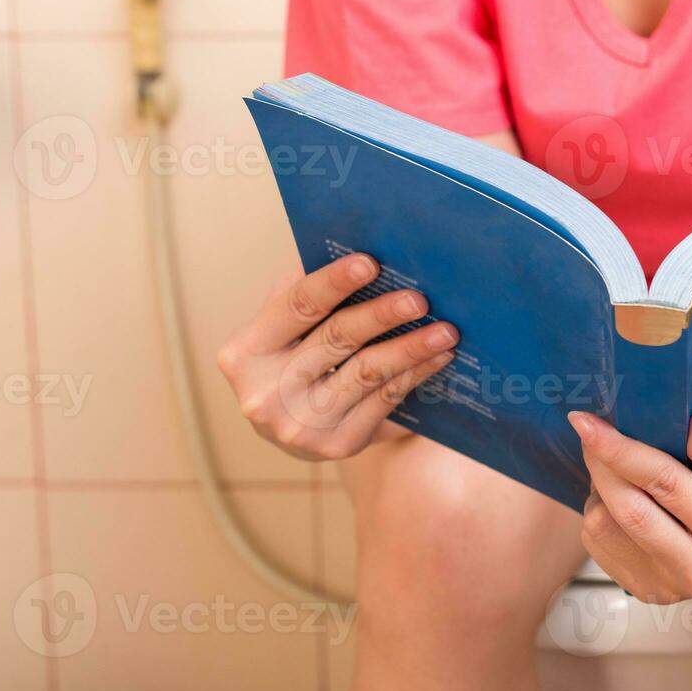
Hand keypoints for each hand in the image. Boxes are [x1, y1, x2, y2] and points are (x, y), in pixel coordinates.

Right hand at [217, 254, 458, 460]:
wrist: (296, 429)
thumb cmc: (294, 361)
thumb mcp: (286, 327)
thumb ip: (308, 292)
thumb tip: (361, 245)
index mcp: (246, 352)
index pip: (296, 306)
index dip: (334, 282)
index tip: (371, 262)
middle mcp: (266, 392)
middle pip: (336, 338)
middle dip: (382, 314)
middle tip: (419, 298)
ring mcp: (299, 425)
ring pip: (367, 371)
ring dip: (412, 346)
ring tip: (445, 329)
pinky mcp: (336, 445)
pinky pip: (386, 399)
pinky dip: (416, 373)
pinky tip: (439, 356)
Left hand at [569, 407, 691, 602]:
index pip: (664, 484)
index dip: (620, 449)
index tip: (585, 421)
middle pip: (627, 511)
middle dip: (600, 463)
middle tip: (591, 429)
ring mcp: (671, 589)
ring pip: (603, 529)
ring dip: (601, 489)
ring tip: (627, 470)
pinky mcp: (647, 593)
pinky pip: (599, 545)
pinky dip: (603, 511)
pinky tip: (629, 499)